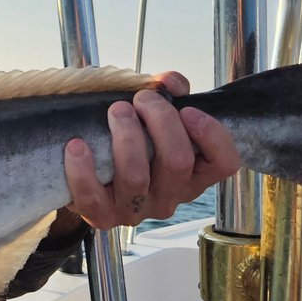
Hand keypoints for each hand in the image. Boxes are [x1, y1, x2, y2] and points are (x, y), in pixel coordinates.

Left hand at [63, 71, 240, 229]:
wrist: (89, 172)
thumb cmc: (129, 140)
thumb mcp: (153, 115)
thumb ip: (167, 93)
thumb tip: (169, 82)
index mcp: (192, 175)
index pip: (224, 164)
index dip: (212, 135)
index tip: (187, 109)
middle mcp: (170, 196)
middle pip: (177, 162)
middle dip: (160, 120)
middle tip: (142, 99)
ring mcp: (136, 211)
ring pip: (136, 176)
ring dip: (125, 136)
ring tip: (116, 111)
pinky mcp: (103, 217)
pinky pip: (92, 196)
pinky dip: (82, 169)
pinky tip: (77, 145)